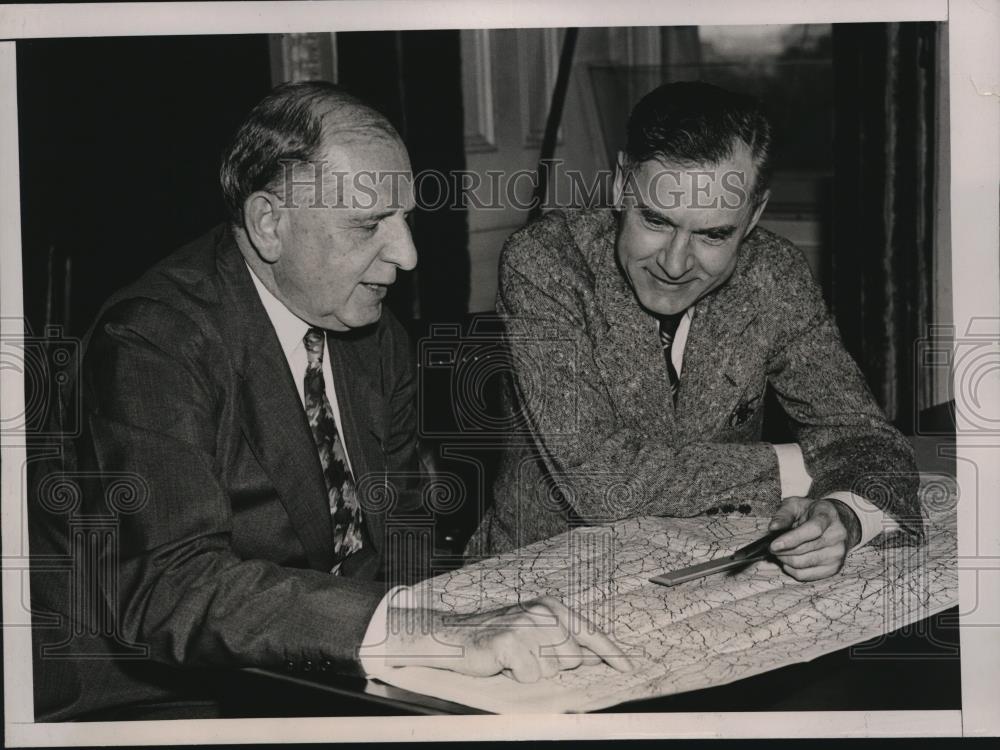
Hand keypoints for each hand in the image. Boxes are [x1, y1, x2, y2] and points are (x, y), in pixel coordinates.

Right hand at [383, 596, 633, 682]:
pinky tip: (505, 664)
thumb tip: (593, 658)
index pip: (590, 632)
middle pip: (573, 659)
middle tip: (529, 657)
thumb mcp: (535, 630)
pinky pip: (530, 677)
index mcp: (552, 607)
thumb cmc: (499, 636)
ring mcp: (527, 626)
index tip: (627, 668)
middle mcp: (543, 613)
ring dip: (534, 673)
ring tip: (516, 660)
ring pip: (552, 670)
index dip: (611, 652)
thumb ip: (564, 642)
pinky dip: (518, 677)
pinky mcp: (511, 643)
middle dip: (554, 666)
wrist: (457, 635)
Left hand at [767, 497, 862, 581]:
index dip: (792, 539)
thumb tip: (773, 528)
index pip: (813, 530)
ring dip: (785, 559)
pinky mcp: (834, 568)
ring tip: (780, 552)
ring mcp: (837, 553)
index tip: (774, 545)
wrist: (834, 522)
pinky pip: (805, 575)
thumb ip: (783, 515)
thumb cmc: (810, 512)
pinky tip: (789, 560)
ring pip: (802, 564)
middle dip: (782, 550)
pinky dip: (791, 570)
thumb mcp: (795, 505)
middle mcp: (837, 535)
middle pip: (804, 549)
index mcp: (828, 515)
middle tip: (772, 547)